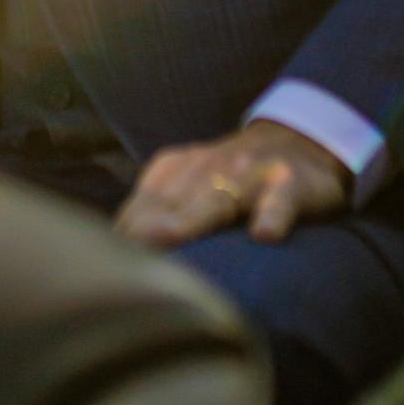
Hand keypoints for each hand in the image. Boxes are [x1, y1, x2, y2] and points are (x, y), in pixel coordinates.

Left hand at [115, 118, 352, 250]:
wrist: (302, 140)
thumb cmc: (237, 176)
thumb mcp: (194, 183)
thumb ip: (157, 209)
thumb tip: (112, 251)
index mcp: (179, 170)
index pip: (142, 205)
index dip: (122, 235)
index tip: (101, 265)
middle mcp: (209, 168)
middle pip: (170, 203)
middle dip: (143, 229)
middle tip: (119, 260)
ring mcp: (250, 174)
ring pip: (217, 199)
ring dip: (191, 219)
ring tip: (166, 238)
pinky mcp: (289, 185)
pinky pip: (279, 201)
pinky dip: (272, 216)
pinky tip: (264, 235)